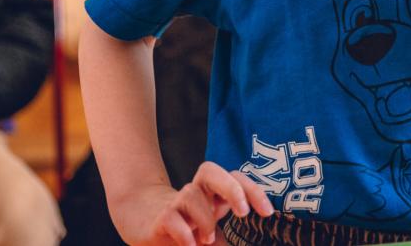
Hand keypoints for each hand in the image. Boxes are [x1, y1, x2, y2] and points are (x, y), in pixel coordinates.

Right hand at [115, 163, 272, 245]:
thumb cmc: (186, 226)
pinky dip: (184, 232)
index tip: (268, 212)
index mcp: (213, 194)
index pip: (235, 178)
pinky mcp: (159, 219)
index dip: (253, 190)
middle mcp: (196, 193)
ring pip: (191, 195)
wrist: (142, 223)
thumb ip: (228, 239)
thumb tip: (250, 245)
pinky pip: (172, 217)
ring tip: (208, 239)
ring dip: (205, 219)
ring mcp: (176, 204)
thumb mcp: (211, 233)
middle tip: (244, 212)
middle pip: (211, 172)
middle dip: (231, 188)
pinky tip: (192, 244)